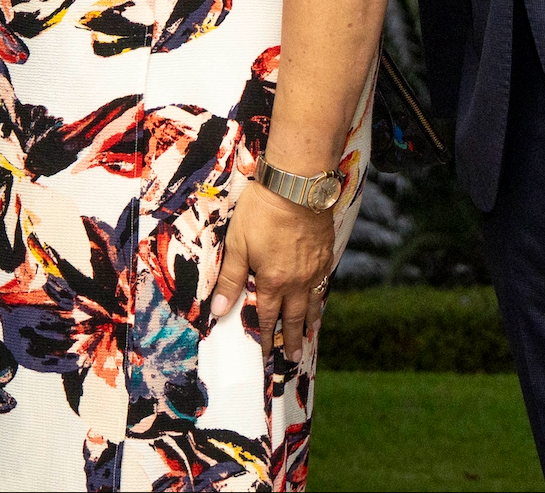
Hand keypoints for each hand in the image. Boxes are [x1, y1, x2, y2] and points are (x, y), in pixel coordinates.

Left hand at [209, 181, 335, 361]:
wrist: (297, 187)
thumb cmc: (261, 213)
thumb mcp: (237, 244)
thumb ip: (230, 278)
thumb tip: (218, 311)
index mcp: (273, 281)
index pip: (267, 315)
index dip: (265, 335)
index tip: (265, 354)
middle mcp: (297, 281)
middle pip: (294, 316)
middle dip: (291, 339)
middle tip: (293, 358)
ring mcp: (314, 269)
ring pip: (313, 303)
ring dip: (309, 322)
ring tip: (309, 335)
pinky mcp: (326, 255)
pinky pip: (324, 284)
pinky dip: (320, 298)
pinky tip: (319, 299)